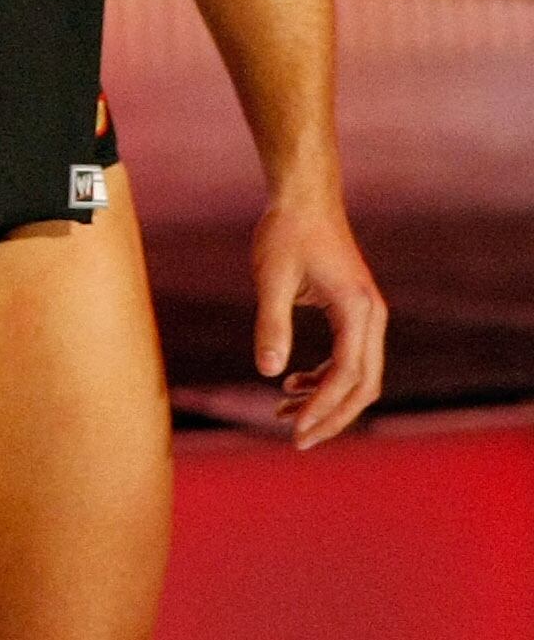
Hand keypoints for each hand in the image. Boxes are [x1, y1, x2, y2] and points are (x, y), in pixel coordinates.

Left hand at [251, 187, 385, 447]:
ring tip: (282, 414)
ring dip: (325, 399)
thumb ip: (271, 325)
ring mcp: (367, 316)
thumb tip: (267, 372)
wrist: (304, 199)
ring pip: (357, 376)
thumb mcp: (271, 279)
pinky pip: (348, 359)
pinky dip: (324, 378)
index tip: (294, 432)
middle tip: (295, 440)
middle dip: (330, 416)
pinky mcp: (354, 313)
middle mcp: (371, 317)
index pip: (347, 376)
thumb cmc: (285, 233)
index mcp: (357, 311)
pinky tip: (291, 382)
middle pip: (362, 385)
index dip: (322, 409)